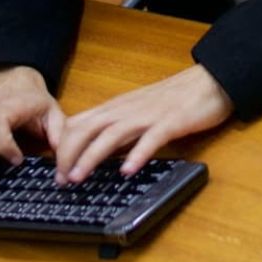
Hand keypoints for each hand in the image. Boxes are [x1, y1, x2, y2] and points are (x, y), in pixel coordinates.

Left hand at [54, 65, 232, 184]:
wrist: (208, 82)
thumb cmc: (173, 99)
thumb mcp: (137, 112)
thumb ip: (117, 129)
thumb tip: (96, 152)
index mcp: (118, 107)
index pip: (80, 122)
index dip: (62, 144)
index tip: (54, 167)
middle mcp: (127, 109)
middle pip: (88, 128)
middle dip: (69, 153)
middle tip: (60, 179)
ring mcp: (148, 115)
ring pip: (112, 134)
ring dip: (91, 156)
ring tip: (78, 177)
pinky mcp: (171, 122)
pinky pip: (151, 139)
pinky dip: (137, 154)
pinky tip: (127, 171)